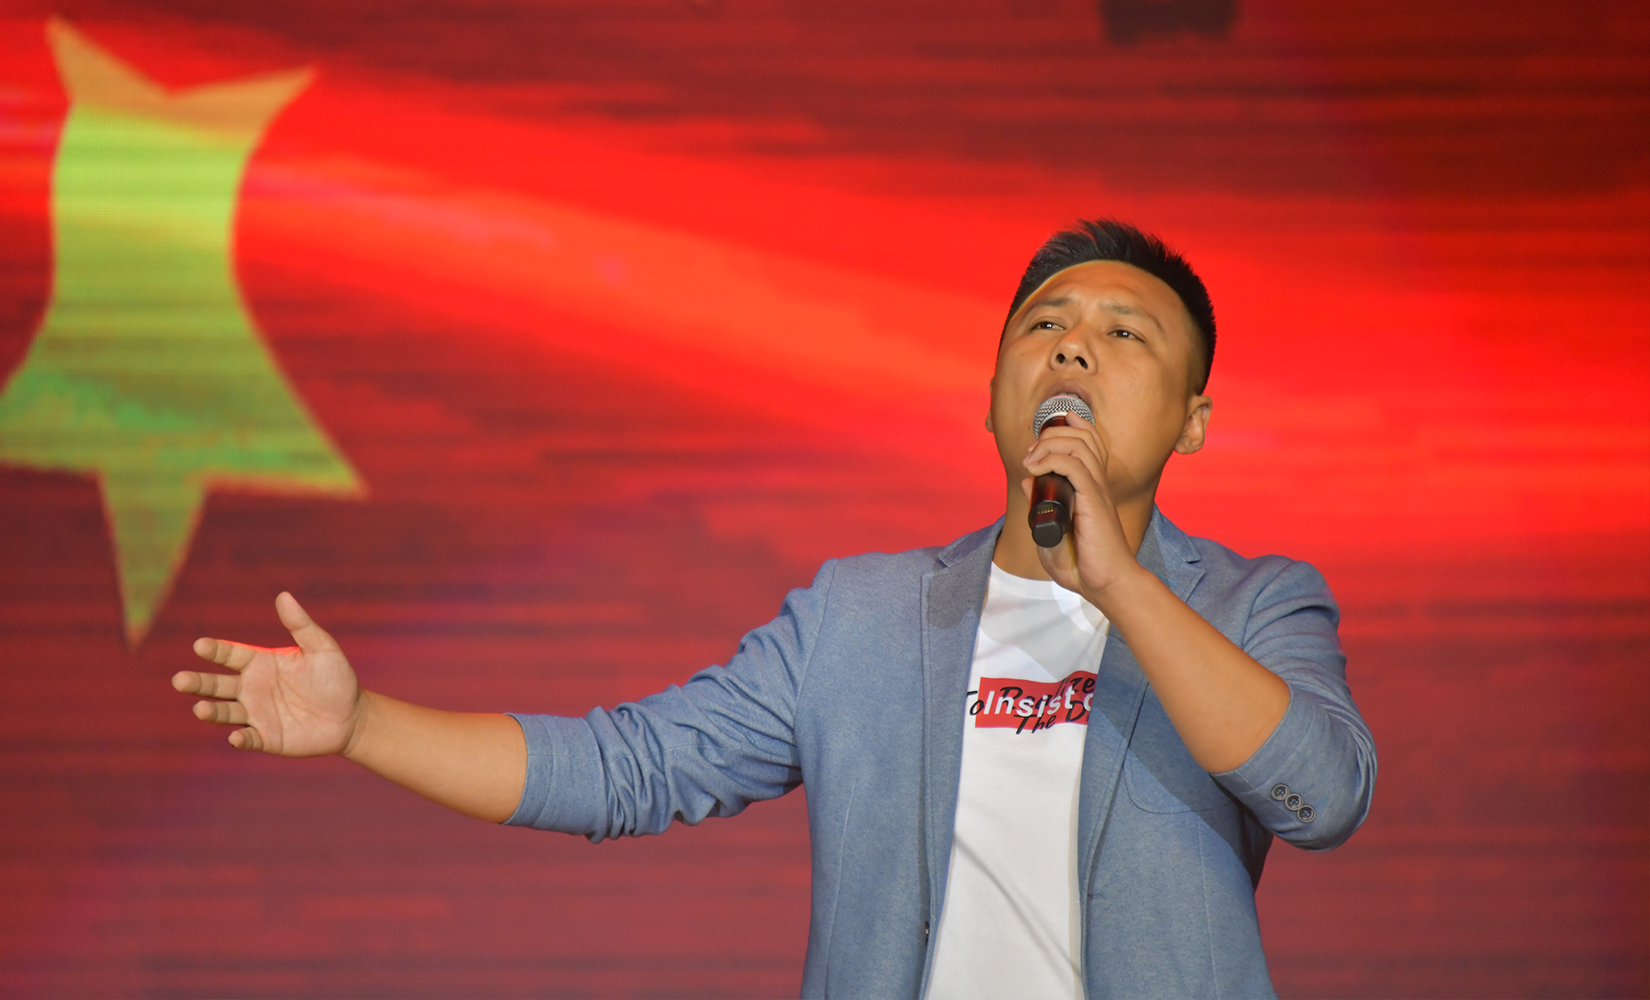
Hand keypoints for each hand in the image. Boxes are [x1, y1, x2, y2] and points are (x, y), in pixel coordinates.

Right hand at [172, 592, 363, 755]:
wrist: (351, 716)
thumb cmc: (336, 678)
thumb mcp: (322, 648)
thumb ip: (301, 625)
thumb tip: (284, 596)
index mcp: (261, 663)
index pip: (230, 655)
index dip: (215, 650)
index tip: (200, 645)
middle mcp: (252, 688)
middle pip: (217, 685)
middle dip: (198, 683)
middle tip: (180, 680)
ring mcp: (256, 714)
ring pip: (225, 712)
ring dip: (212, 711)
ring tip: (200, 709)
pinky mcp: (267, 738)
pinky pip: (248, 738)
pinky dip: (240, 738)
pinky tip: (236, 737)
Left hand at [1020, 411, 1143, 602]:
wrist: (1106, 585)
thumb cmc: (1084, 566)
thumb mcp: (1052, 532)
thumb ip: (1040, 507)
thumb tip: (1029, 481)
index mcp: (1091, 488)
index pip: (1089, 443)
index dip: (1070, 427)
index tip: (1042, 435)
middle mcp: (1097, 484)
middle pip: (1083, 437)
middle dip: (1052, 433)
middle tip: (1030, 452)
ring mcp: (1097, 491)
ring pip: (1079, 445)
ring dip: (1050, 443)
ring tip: (1030, 458)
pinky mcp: (1094, 502)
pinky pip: (1076, 466)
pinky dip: (1053, 459)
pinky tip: (1035, 469)